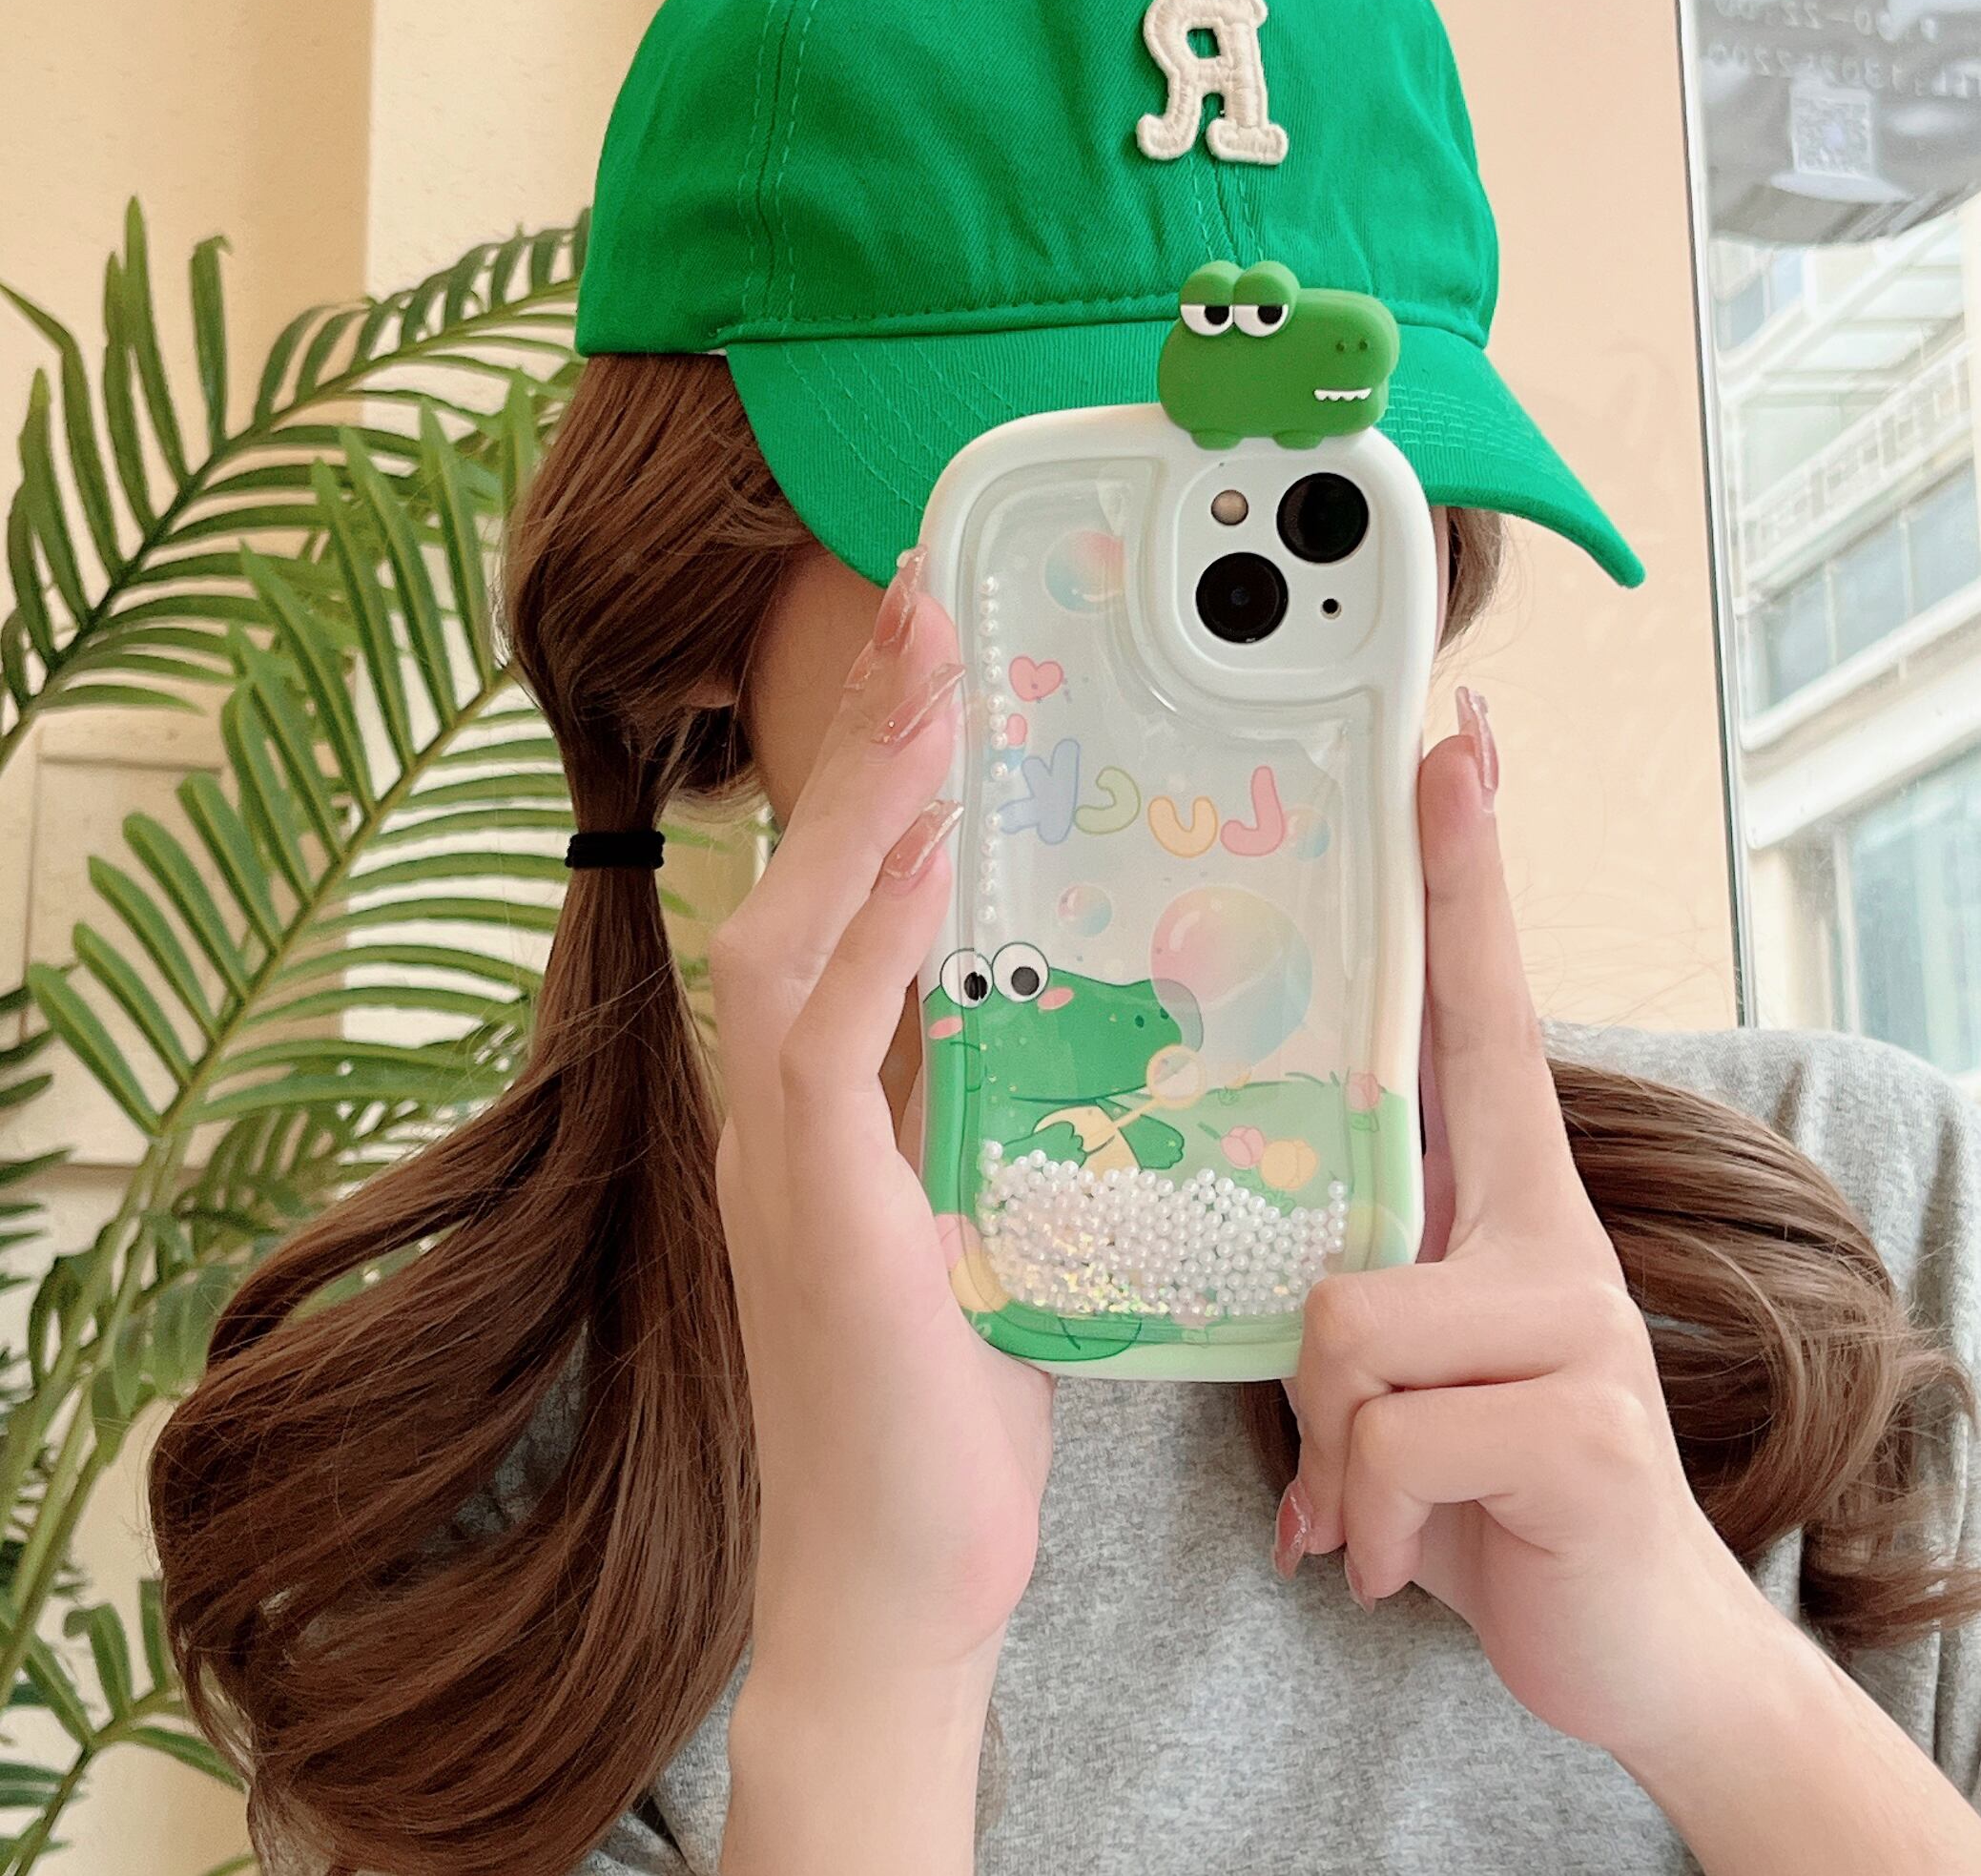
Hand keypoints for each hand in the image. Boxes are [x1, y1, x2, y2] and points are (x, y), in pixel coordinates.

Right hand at [708, 551, 1051, 1870]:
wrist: (895, 1583)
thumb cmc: (946, 1410)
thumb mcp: (987, 1220)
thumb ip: (991, 1112)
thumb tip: (1062, 1015)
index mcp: (825, 1104)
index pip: (839, 902)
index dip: (878, 774)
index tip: (935, 661)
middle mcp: (779, 1112)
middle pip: (797, 882)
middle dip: (863, 740)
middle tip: (924, 601)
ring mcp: (778, 1162)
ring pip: (789, 940)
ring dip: (858, 806)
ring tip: (928, 682)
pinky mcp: (810, 1219)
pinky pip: (819, 1052)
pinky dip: (867, 946)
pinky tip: (916, 861)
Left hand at [1278, 694, 1769, 1760]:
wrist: (1631, 1650)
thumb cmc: (1493, 1486)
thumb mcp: (1413, 1364)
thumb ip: (1360, 1279)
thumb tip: (1266, 1265)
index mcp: (1500, 1203)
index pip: (1476, 1009)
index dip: (1464, 877)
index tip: (1454, 746)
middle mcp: (1549, 1229)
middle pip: (1472, 1050)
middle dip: (1460, 893)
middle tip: (1448, 760)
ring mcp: (1575, 1321)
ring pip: (1345, 1316)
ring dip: (1323, 1438)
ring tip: (1356, 1496)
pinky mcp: (1577, 1427)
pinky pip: (1382, 1436)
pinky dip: (1360, 1517)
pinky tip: (1387, 1557)